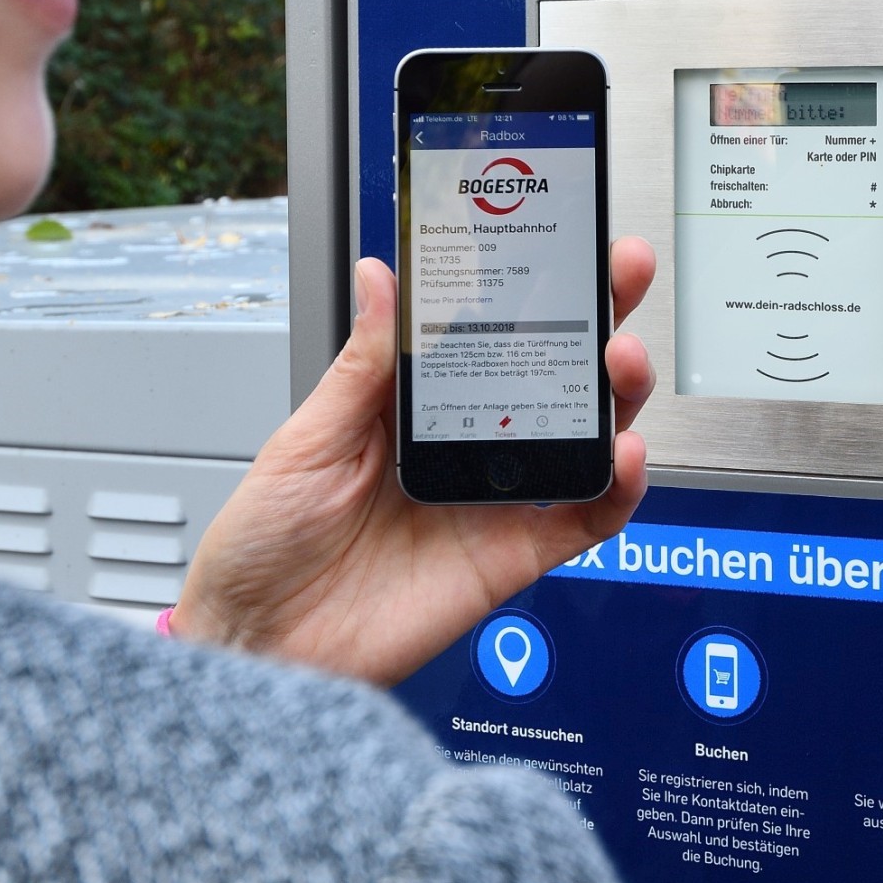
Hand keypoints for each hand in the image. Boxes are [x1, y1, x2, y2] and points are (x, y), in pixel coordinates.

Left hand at [170, 240, 658, 686]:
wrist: (260, 647)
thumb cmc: (263, 545)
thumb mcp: (305, 439)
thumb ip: (364, 364)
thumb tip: (386, 276)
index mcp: (415, 404)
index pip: (490, 330)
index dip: (532, 284)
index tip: (559, 235)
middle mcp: (467, 443)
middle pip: (554, 370)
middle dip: (599, 315)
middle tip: (620, 272)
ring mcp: (495, 498)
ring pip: (584, 434)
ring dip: (618, 391)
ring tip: (622, 358)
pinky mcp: (513, 555)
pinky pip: (584, 518)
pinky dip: (617, 488)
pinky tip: (621, 454)